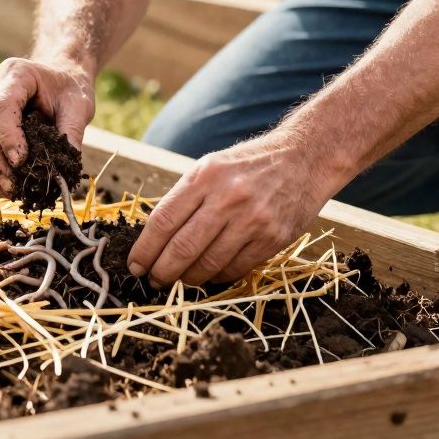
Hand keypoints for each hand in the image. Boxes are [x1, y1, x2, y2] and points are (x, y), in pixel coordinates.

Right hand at [0, 57, 94, 196]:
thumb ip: (71, 132)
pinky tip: (4, 185)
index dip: (8, 136)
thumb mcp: (78, 105)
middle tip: (13, 185)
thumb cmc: (68, 89)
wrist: (58, 77)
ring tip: (9, 191)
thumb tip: (63, 170)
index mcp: (15, 73)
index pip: (1, 105)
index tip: (21, 161)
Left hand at [127, 131, 339, 286]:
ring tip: (180, 280)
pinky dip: (217, 277)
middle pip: (182, 248)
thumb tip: (153, 239)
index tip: (135, 265)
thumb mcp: (210, 167)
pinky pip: (235, 269)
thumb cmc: (248, 165)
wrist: (304, 159)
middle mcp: (228, 198)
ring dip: (188, 279)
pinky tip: (210, 274)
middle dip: (162, 271)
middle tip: (154, 280)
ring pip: (208, 264)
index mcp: (205, 176)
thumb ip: (184, 198)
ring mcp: (252, 220)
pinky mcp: (272, 239)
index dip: (144, 249)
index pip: (163, 221)